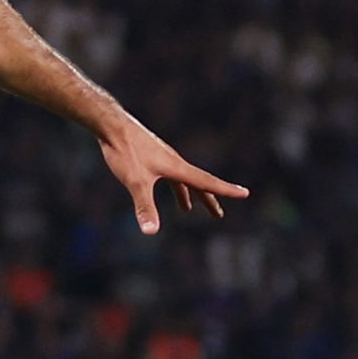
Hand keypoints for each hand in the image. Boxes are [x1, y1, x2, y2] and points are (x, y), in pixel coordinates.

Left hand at [98, 120, 247, 234]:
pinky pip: (167, 174)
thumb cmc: (125, 152)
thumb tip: (151, 232)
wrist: (112, 126)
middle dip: (208, 199)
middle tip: (218, 214)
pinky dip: (170, 185)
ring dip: (187, 194)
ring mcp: (163, 158)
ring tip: (187, 209)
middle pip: (197, 183)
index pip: (207, 182)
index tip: (245, 193)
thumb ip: (145, 206)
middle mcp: (174, 162)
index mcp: (177, 168)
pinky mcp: (151, 155)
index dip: (226, 190)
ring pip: (181, 179)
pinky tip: (161, 188)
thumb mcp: (136, 182)